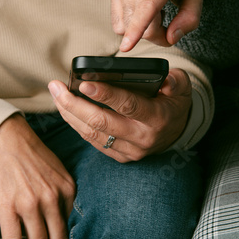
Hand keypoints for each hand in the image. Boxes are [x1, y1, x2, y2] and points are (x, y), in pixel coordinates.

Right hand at [0, 114, 75, 238]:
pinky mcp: (8, 208)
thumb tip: (61, 220)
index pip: (68, 225)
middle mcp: (52, 198)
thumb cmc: (27, 153)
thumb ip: (61, 195)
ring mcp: (30, 205)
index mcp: (67, 189)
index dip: (59, 237)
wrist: (3, 136)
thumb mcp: (56, 171)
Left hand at [48, 69, 191, 162]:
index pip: (128, 105)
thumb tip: (165, 81)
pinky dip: (77, 125)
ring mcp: (130, 150)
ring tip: (56, 94)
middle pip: (101, 122)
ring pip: (92, 133)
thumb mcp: (182, 86)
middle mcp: (142, 137)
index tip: (83, 83)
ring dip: (70, 114)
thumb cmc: (174, 101)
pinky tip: (66, 110)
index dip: (105, 94)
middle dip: (74, 104)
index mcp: (157, 117)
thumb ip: (175, 81)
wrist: (177, 130)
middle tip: (56, 87)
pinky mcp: (121, 156)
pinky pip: (93, 141)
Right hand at [111, 0, 203, 51]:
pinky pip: (118, 23)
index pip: (147, 7)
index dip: (137, 29)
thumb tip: (170, 39)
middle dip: (157, 36)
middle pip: (142, 26)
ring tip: (156, 12)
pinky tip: (143, 11)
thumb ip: (189, 19)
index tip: (126, 47)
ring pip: (127, 27)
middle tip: (170, 24)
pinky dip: (131, 25)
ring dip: (143, 30)